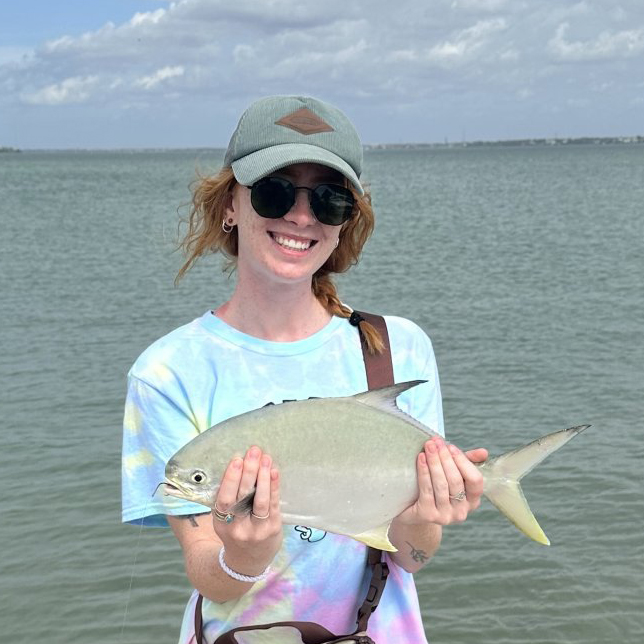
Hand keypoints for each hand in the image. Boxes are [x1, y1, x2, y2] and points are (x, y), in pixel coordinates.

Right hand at [213, 446, 281, 576]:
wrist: (248, 562)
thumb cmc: (236, 531)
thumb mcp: (224, 520)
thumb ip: (228, 499)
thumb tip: (238, 464)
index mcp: (221, 523)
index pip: (224, 499)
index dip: (230, 479)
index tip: (236, 459)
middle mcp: (237, 528)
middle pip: (242, 496)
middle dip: (249, 471)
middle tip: (253, 451)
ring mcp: (256, 530)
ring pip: (260, 501)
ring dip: (263, 477)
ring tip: (266, 458)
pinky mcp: (272, 530)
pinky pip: (273, 505)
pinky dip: (274, 487)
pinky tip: (274, 472)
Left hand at [396, 436, 486, 525]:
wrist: (413, 508)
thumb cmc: (437, 486)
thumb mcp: (454, 473)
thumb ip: (468, 462)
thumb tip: (483, 452)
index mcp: (473, 500)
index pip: (476, 480)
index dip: (463, 462)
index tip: (450, 446)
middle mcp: (462, 511)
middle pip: (456, 480)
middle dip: (445, 458)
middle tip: (435, 442)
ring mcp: (446, 516)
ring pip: (441, 484)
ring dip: (434, 462)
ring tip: (428, 446)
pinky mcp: (428, 515)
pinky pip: (427, 490)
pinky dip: (424, 471)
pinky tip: (421, 458)